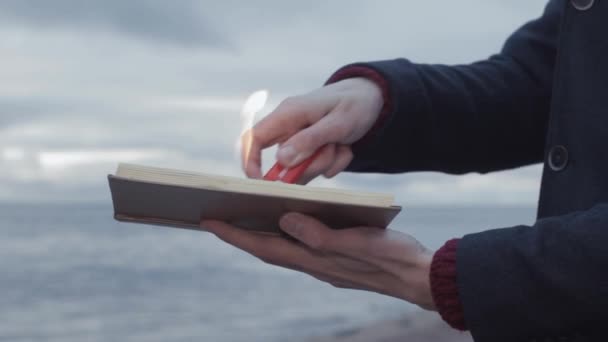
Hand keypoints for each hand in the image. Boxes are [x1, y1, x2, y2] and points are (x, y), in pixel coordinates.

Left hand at [201, 213, 436, 310]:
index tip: (208, 222)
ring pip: (284, 248)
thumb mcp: (354, 242)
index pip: (264, 246)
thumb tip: (284, 221)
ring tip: (245, 219)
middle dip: (240, 235)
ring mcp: (325, 263)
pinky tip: (289, 223)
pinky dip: (286, 235)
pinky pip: (301, 246)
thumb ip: (318, 234)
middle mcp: (313, 263)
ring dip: (261, 235)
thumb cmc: (390, 258)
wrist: (417, 277)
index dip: (234, 234)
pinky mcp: (337, 258)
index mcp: (313, 259)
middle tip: (217, 220)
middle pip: (268, 249)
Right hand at [242, 77, 383, 182]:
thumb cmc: (355, 104)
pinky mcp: (311, 149)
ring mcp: (300, 139)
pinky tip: (345, 146)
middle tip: (332, 148)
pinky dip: (335, 162)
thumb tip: (281, 160)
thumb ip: (309, 140)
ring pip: (303, 168)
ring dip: (325, 162)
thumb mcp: (337, 123)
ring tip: (341, 143)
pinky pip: (319, 168)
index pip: (254, 138)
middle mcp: (289, 127)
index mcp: (288, 114)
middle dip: (308, 165)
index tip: (260, 182)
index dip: (250, 161)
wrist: (372, 98)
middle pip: (283, 162)